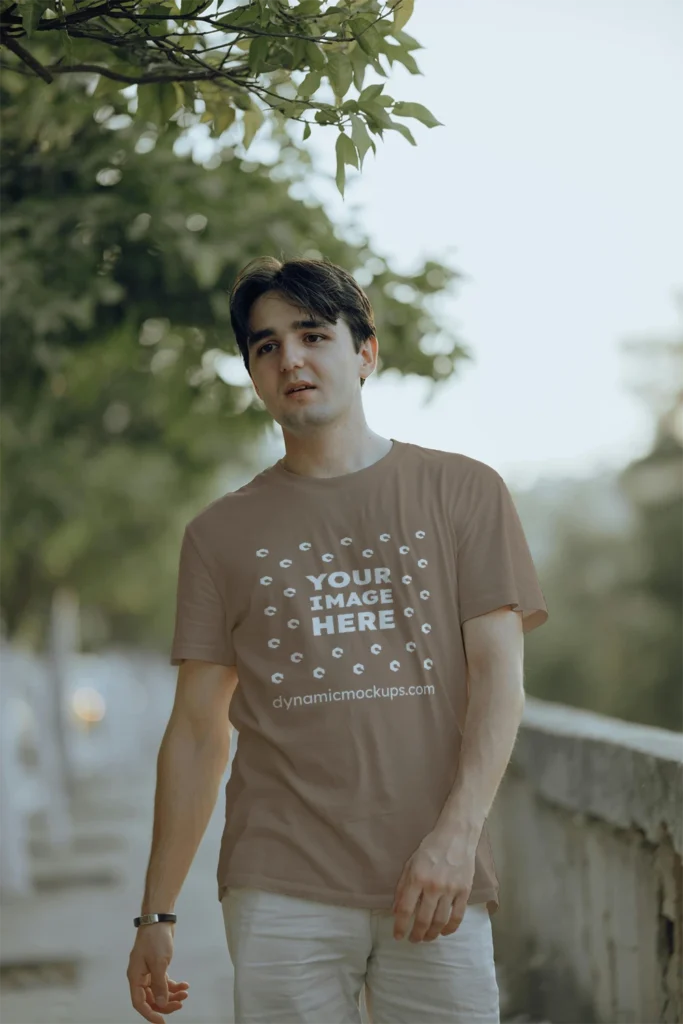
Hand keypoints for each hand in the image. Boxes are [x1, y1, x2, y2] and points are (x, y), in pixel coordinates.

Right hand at [127, 923, 189, 1021]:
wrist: (159, 919)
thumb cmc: (156, 939)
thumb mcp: (159, 963)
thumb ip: (159, 985)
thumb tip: (161, 1003)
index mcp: (135, 977)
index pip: (139, 1003)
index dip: (150, 1014)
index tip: (162, 1021)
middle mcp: (140, 977)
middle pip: (150, 998)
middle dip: (165, 1003)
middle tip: (180, 1004)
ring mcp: (148, 972)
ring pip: (158, 991)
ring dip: (172, 994)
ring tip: (185, 992)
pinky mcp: (157, 966)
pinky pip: (164, 981)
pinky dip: (174, 984)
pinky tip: (185, 984)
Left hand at [392, 825, 477, 941]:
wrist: (456, 836)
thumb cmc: (430, 847)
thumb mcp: (410, 863)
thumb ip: (402, 887)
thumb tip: (395, 910)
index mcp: (417, 878)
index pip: (405, 909)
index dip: (400, 926)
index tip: (397, 936)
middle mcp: (433, 886)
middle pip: (423, 919)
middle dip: (416, 934)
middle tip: (413, 940)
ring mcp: (450, 890)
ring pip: (440, 921)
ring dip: (432, 934)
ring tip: (427, 938)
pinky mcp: (464, 891)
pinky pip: (457, 916)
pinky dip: (450, 928)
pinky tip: (444, 932)